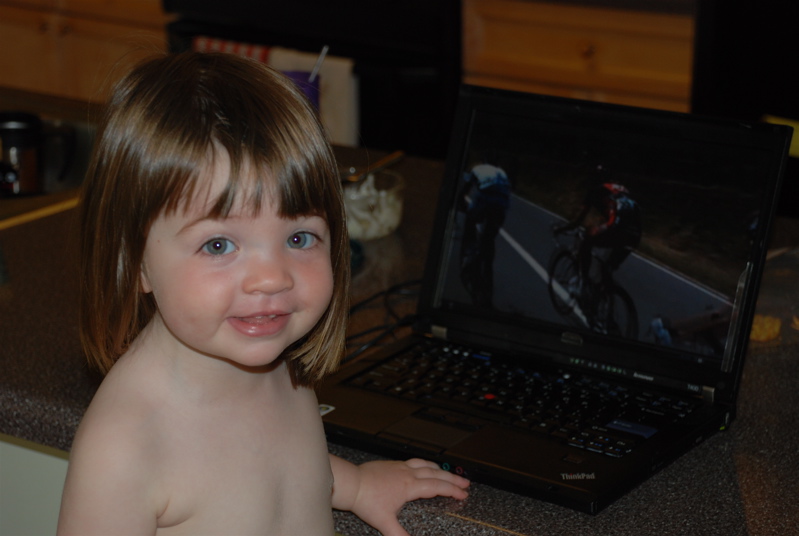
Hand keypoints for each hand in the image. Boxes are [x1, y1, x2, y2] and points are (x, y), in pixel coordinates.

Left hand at [333, 458, 469, 535]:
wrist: (351, 483)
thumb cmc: (366, 500)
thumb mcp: (384, 522)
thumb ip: (398, 535)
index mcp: (409, 486)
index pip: (437, 487)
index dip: (452, 491)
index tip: (463, 494)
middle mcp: (408, 473)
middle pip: (436, 474)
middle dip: (452, 478)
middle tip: (465, 483)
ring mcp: (400, 467)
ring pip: (426, 464)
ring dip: (440, 469)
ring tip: (448, 473)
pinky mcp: (392, 464)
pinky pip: (414, 461)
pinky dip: (425, 464)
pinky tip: (423, 467)